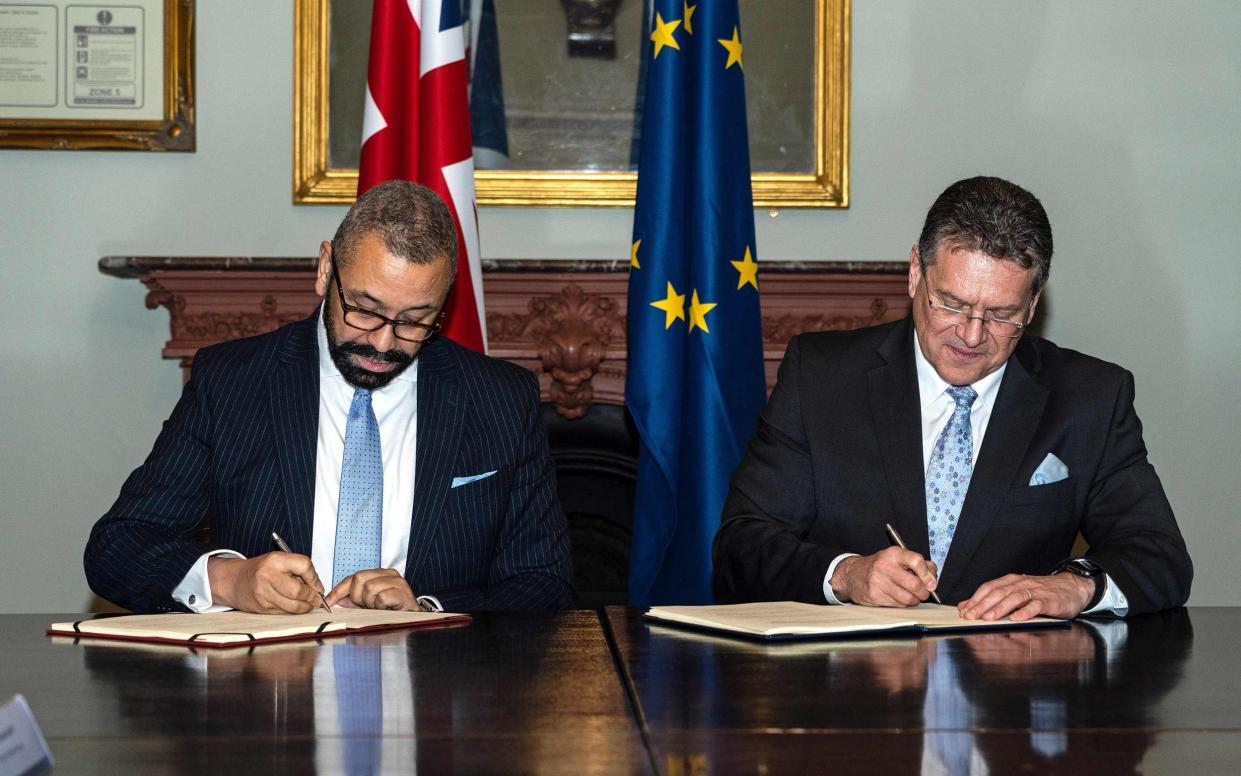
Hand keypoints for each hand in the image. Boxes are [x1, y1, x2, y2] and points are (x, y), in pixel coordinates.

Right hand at [208, 553, 325, 613]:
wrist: (234, 581)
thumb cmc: (261, 569)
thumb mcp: (279, 560)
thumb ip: (298, 569)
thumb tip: (318, 587)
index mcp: (275, 560)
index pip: (304, 565)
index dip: (315, 577)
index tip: (318, 585)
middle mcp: (267, 576)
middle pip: (298, 591)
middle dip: (312, 597)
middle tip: (317, 598)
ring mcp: (263, 594)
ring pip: (293, 606)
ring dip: (306, 607)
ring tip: (309, 604)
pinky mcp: (262, 608)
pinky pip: (285, 612)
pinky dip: (294, 611)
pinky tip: (294, 606)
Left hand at [326, 568, 418, 609]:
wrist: (415, 618)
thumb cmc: (392, 610)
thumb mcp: (369, 604)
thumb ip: (354, 600)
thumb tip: (337, 600)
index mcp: (379, 574)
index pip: (353, 577)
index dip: (338, 590)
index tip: (328, 602)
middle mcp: (389, 574)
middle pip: (359, 578)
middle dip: (356, 597)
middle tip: (366, 606)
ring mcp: (397, 582)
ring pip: (369, 588)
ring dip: (370, 603)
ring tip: (379, 608)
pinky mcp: (403, 592)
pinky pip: (381, 598)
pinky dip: (380, 607)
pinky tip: (387, 610)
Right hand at [829, 547, 938, 606]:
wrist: (852, 574)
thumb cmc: (880, 566)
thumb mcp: (896, 557)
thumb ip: (918, 564)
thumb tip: (933, 576)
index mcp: (893, 554)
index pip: (916, 561)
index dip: (928, 574)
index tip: (932, 583)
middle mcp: (884, 566)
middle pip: (915, 584)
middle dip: (924, 592)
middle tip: (924, 593)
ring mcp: (878, 582)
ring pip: (908, 599)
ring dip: (914, 600)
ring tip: (911, 596)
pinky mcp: (874, 596)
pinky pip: (898, 605)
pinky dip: (903, 604)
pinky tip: (898, 597)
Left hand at [958, 572, 1093, 621]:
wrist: (1072, 587)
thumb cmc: (1041, 592)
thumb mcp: (1016, 592)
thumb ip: (993, 598)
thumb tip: (967, 606)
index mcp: (1011, 581)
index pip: (989, 588)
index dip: (975, 599)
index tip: (964, 611)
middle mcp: (1021, 583)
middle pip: (998, 593)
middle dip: (982, 605)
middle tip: (971, 617)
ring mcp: (1036, 591)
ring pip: (1014, 598)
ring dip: (1000, 608)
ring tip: (988, 618)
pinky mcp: (1049, 600)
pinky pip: (1036, 606)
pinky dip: (1025, 612)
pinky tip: (1016, 619)